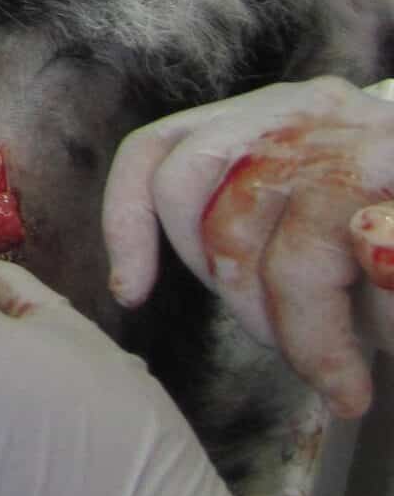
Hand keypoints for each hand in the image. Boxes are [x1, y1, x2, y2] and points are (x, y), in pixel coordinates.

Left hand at [103, 76, 393, 416]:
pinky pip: (362, 260)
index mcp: (280, 115)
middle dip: (235, 298)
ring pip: (287, 249)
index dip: (129, 219)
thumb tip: (133, 273)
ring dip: (298, 334)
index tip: (131, 290)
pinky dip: (335, 340)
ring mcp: (375, 145)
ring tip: (334, 372)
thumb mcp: (306, 233)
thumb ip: (242, 229)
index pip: (167, 149)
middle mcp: (320, 113)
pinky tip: (353, 381)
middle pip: (211, 206)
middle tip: (291, 350)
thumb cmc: (390, 252)